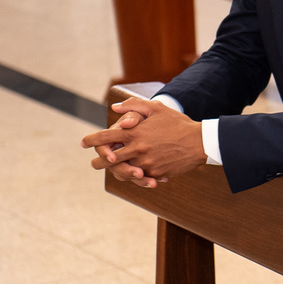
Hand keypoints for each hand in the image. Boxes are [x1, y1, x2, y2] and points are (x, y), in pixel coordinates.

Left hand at [80, 97, 206, 183]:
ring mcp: (145, 163)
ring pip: (122, 171)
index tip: (83, 142)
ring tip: (113, 171)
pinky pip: (141, 177)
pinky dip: (138, 176)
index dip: (91, 140)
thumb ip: (134, 106)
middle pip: (108, 159)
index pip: (105, 137)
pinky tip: (137, 174)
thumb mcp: (156, 108)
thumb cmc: (177, 123)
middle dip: (98, 161)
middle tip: (94, 163)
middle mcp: (137, 149)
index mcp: (134, 133)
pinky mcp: (155, 173)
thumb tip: (114, 107)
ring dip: (115, 171)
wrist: (199, 141)